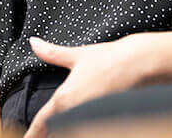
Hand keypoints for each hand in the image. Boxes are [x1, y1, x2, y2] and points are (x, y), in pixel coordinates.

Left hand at [23, 34, 153, 137]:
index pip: (40, 125)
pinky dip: (85, 127)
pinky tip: (86, 123)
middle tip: (47, 129)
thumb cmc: (110, 57)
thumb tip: (33, 42)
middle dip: (50, 130)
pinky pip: (90, 128)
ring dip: (69, 127)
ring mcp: (90, 118)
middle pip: (55, 131)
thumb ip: (52, 53)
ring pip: (73, 130)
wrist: (139, 62)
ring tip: (69, 124)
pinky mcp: (106, 121)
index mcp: (63, 99)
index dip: (32, 134)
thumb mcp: (78, 55)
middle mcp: (74, 112)